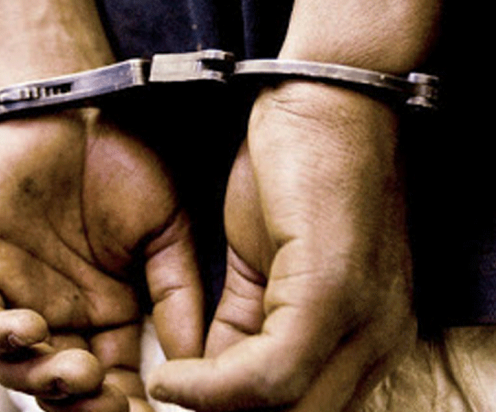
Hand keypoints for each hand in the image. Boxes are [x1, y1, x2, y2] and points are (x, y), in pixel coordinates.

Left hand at [0, 109, 203, 411]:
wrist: (78, 108)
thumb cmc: (123, 163)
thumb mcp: (168, 233)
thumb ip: (178, 295)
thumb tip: (194, 363)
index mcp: (109, 313)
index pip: (116, 379)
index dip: (128, 403)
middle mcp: (63, 314)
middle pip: (64, 388)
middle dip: (85, 405)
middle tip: (110, 404)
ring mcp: (19, 296)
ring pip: (17, 368)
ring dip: (44, 381)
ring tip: (77, 371)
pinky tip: (31, 330)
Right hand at [148, 81, 416, 410]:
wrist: (320, 103)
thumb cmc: (295, 176)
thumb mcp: (266, 270)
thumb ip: (243, 328)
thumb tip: (206, 383)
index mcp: (369, 337)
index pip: (305, 409)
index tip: (190, 409)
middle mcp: (378, 341)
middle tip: (170, 409)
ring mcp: (360, 320)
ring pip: (281, 409)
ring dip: (212, 411)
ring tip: (167, 391)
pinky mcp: (331, 294)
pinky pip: (267, 375)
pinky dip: (210, 387)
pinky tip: (171, 376)